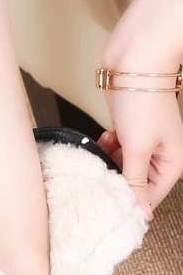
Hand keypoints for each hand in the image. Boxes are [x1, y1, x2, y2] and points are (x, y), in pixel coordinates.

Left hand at [96, 92, 182, 220]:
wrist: (136, 62)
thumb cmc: (144, 101)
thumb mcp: (138, 148)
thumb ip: (136, 181)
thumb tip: (143, 213)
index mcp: (171, 162)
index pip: (151, 197)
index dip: (131, 202)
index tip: (110, 204)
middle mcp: (159, 154)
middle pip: (134, 182)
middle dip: (116, 178)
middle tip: (102, 173)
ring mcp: (142, 142)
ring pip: (121, 166)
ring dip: (109, 162)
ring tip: (106, 150)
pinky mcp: (126, 130)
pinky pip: (114, 150)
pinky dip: (106, 147)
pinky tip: (105, 137)